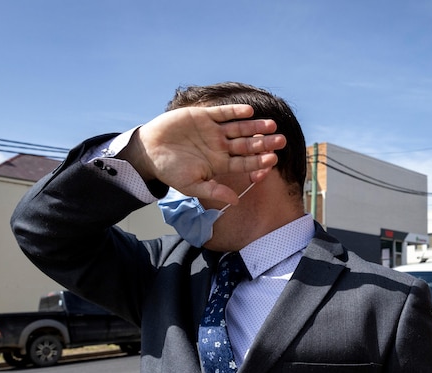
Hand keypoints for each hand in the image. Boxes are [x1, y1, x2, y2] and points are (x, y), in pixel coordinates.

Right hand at [120, 104, 285, 204]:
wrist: (149, 151)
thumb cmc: (170, 171)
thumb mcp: (192, 185)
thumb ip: (214, 190)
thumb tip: (235, 201)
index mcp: (220, 163)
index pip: (245, 162)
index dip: (259, 161)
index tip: (273, 159)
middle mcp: (220, 146)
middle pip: (247, 144)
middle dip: (264, 143)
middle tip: (281, 140)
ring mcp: (213, 131)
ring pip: (239, 128)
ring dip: (255, 126)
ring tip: (270, 125)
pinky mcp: (204, 116)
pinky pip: (223, 113)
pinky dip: (235, 112)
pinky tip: (249, 111)